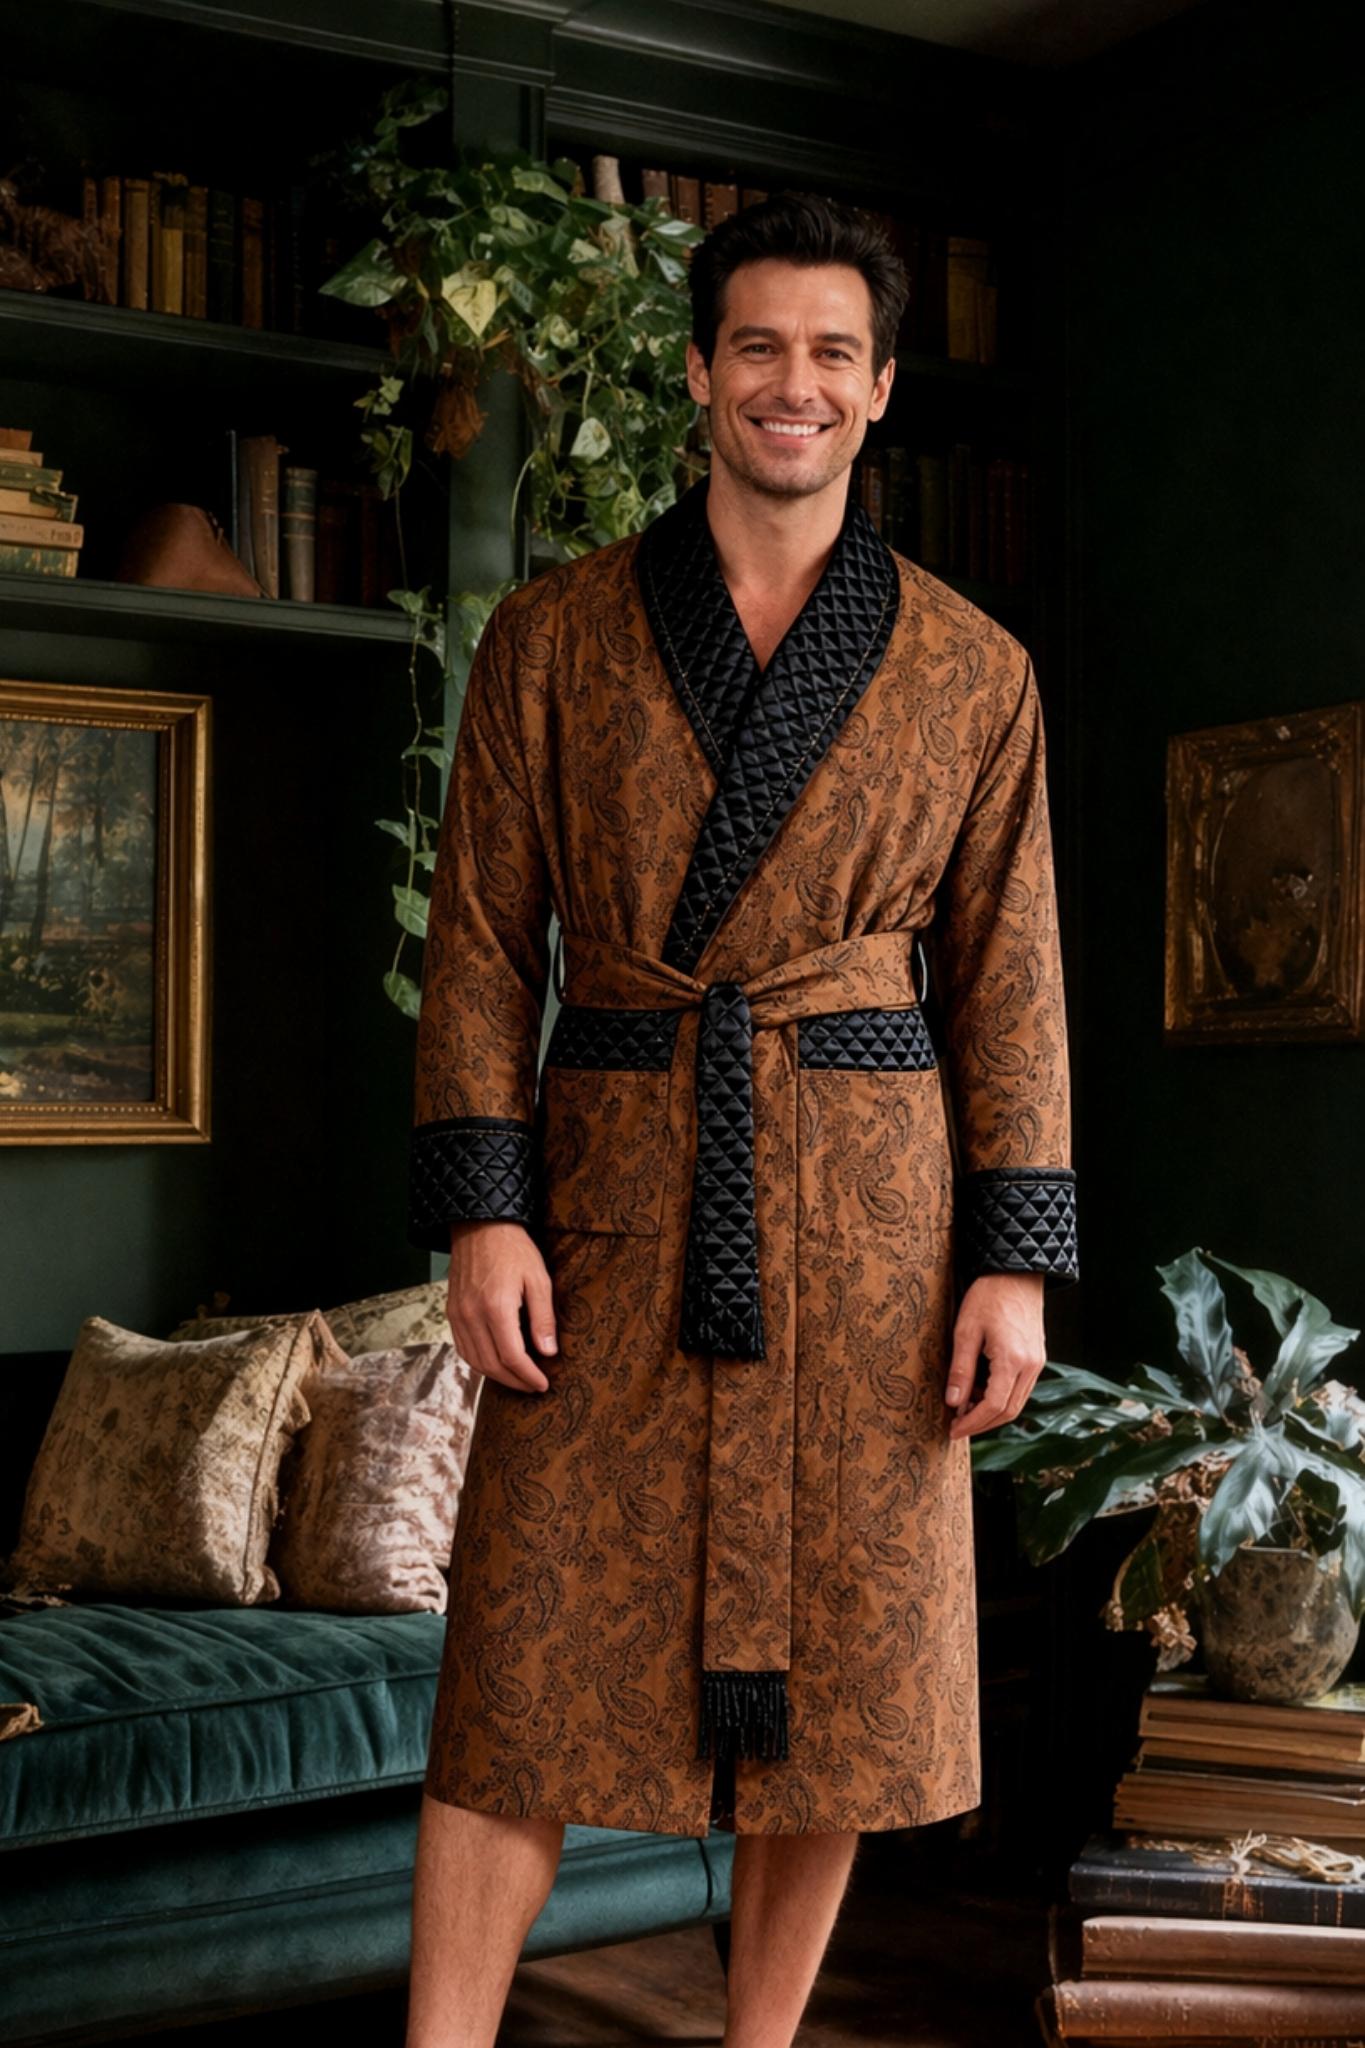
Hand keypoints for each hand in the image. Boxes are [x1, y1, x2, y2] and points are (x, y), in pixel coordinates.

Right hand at [445, 1221, 557, 1393]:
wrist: (480, 1226)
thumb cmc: (513, 1249)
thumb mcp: (538, 1278)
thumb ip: (543, 1318)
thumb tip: (549, 1353)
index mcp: (496, 1308)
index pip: (512, 1357)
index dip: (529, 1376)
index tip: (543, 1384)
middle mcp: (472, 1316)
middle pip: (492, 1365)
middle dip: (514, 1381)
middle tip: (533, 1387)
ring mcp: (458, 1315)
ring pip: (475, 1361)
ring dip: (496, 1376)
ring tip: (517, 1379)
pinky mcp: (452, 1313)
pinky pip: (463, 1348)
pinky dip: (479, 1363)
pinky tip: (496, 1364)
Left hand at [945, 1272, 1045, 1440]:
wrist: (1016, 1274)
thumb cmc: (988, 1297)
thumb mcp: (965, 1331)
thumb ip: (961, 1370)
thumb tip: (953, 1402)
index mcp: (1013, 1360)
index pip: (993, 1406)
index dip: (972, 1423)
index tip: (953, 1430)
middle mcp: (1031, 1366)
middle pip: (1009, 1411)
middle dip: (982, 1423)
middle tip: (957, 1425)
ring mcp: (1037, 1363)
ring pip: (1016, 1402)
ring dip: (991, 1411)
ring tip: (964, 1407)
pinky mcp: (1037, 1357)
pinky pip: (1020, 1388)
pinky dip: (1001, 1396)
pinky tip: (980, 1390)